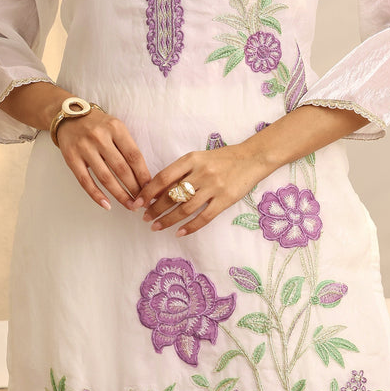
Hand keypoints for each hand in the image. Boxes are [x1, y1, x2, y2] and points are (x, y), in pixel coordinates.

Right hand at [57, 110, 150, 210]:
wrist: (68, 117)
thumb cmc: (98, 125)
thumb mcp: (115, 127)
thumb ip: (127, 146)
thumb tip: (143, 175)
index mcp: (116, 128)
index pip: (134, 156)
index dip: (143, 175)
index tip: (150, 188)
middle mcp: (100, 137)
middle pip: (121, 169)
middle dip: (134, 189)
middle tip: (142, 202)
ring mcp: (84, 148)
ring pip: (105, 178)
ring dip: (119, 195)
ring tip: (130, 206)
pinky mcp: (71, 158)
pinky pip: (85, 181)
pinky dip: (96, 195)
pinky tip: (107, 205)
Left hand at [138, 144, 270, 236]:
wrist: (252, 158)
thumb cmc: (222, 158)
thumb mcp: (199, 158)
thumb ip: (181, 172)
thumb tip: (158, 190)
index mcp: (191, 159)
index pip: (164, 177)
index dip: (148, 192)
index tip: (137, 202)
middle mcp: (201, 173)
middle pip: (172, 195)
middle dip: (155, 209)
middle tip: (145, 218)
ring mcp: (214, 187)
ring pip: (185, 208)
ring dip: (168, 220)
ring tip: (156, 226)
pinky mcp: (225, 200)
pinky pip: (204, 217)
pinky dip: (190, 227)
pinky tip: (179, 233)